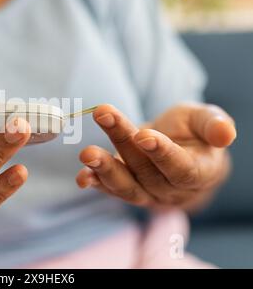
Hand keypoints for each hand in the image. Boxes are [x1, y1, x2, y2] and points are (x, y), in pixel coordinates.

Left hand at [76, 103, 235, 209]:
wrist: (180, 152)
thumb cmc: (195, 134)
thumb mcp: (206, 121)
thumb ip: (214, 125)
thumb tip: (226, 134)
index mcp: (199, 173)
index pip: (180, 168)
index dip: (162, 153)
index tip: (143, 134)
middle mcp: (172, 190)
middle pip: (146, 171)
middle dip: (123, 142)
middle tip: (103, 115)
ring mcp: (148, 194)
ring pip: (126, 186)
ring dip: (105, 169)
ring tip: (87, 153)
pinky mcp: (127, 190)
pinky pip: (112, 191)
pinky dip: (96, 182)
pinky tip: (82, 176)